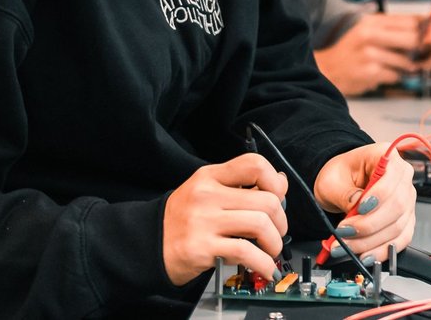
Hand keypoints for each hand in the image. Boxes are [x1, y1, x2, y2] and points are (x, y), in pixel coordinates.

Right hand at [161, 154, 288, 285]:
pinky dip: (263, 262)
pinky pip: (245, 252)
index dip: (275, 181)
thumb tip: (280, 183)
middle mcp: (207, 195)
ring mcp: (204, 221)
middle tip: (277, 232)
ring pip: (260, 224)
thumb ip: (241, 186)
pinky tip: (265, 267)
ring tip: (271, 250)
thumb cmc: (182, 219)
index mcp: (210, 176)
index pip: (254, 164)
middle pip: (266, 199)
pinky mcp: (202, 248)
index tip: (279, 197)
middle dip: (281, 221)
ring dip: (275, 242)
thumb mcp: (207, 192)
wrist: (149, 244)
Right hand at [314, 13, 425, 94]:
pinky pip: (395, 76)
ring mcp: (370, 54)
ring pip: (406, 61)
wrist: (328, 70)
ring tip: (392, 66)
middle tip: (415, 55)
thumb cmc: (352, 51)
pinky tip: (381, 74)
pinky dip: (393, 77)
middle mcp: (370, 34)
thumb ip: (393, 29)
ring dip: (404, 67)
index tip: (429, 38)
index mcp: (372, 21)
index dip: (424, 30)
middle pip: (412, 39)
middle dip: (418, 50)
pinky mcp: (370, 72)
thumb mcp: (368, 30)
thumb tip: (425, 31)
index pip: (410, 21)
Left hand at [314, 143, 415, 261]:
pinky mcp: (405, 220)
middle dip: (369, 225)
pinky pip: (401, 240)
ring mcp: (407, 200)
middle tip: (344, 233)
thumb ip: (345, 194)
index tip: (359, 208)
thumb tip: (355, 210)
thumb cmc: (339, 175)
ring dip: (371, 241)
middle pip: (398, 205)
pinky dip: (383, 251)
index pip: (392, 176)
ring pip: (398, 226)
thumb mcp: (333, 180)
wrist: (341, 184)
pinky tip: (366, 256)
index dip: (379, 195)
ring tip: (347, 246)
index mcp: (387, 157)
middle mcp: (402, 177)